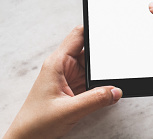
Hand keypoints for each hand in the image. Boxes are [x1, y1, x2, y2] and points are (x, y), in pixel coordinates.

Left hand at [4, 25, 121, 138]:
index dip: (95, 29)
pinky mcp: (72, 89)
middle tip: (117, 64)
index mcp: (57, 63)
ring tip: (111, 80)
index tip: (111, 29)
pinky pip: (90, 80)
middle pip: (89, 51)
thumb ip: (95, 100)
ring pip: (91, 67)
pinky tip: (104, 90)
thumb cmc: (35, 123)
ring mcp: (68, 78)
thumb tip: (115, 90)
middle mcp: (63, 66)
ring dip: (101, 73)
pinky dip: (99, 84)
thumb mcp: (69, 111)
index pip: (79, 35)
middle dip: (103, 56)